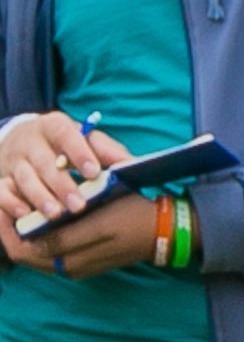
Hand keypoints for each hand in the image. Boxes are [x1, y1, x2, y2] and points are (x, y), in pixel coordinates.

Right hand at [0, 112, 130, 223]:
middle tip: (79, 205)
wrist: (20, 139)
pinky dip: (11, 203)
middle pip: (45, 162)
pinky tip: (26, 215)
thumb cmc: (62, 144)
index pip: (65, 134)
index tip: (94, 172)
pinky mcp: (1, 178)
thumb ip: (107, 150)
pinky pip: (1, 191)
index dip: (79, 152)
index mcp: (54, 126)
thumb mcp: (83, 140)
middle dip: (62, 185)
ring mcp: (14, 160)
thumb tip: (133, 164)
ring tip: (55, 215)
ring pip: (24, 178)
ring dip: (40, 197)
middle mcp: (30, 141)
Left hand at [0, 193, 160, 278]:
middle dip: (9, 229)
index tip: (1, 201)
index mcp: (70, 259)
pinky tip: (39, 216)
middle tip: (5, 200)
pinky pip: (48, 253)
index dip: (4, 228)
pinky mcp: (80, 263)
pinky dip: (37, 237)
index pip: (21, 250)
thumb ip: (62, 235)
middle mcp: (67, 268)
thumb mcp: (98, 221)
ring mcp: (74, 267)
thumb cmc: (131, 216)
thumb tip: (30, 239)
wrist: (161, 230)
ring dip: (22, 232)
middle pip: (23, 253)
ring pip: (33, 254)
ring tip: (18, 206)